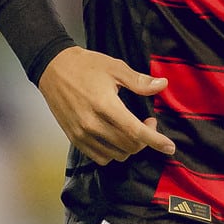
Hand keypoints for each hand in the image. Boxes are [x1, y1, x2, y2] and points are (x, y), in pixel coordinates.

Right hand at [36, 46, 176, 163]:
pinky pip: (100, 157)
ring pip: (116, 154)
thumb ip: (139, 81)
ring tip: (132, 129)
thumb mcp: (115, 67)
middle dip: (146, 139)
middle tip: (148, 122)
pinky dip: (114, 152)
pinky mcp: (74, 138)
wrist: (53, 69)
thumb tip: (163, 86)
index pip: (135, 131)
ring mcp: (81, 134)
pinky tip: (116, 138)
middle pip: (129, 146)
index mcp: (105, 105)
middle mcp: (92, 124)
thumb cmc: (86, 66)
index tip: (170, 147)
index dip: (156, 141)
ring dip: (130, 146)